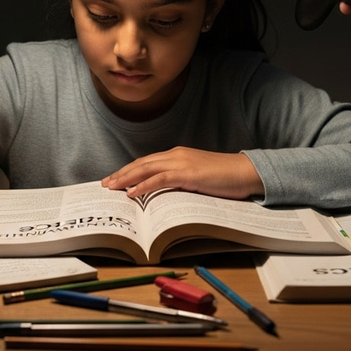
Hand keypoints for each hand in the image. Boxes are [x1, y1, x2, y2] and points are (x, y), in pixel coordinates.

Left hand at [101, 147, 261, 199]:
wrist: (246, 171)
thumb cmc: (225, 177)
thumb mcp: (198, 178)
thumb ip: (181, 181)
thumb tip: (165, 195)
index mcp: (178, 155)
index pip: (147, 162)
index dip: (130, 170)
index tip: (115, 178)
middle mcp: (176, 155)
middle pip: (142, 163)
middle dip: (122, 173)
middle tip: (105, 183)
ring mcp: (181, 163)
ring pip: (146, 169)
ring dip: (126, 178)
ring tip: (112, 187)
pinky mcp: (188, 174)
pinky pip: (160, 179)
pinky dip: (143, 185)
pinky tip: (132, 193)